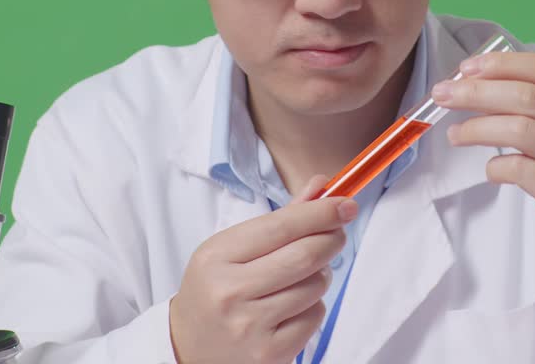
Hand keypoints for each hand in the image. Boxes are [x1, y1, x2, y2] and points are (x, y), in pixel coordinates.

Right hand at [170, 175, 354, 363]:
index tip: (345, 204)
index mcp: (217, 257)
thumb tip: (321, 187)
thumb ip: (278, 220)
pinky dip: (314, 306)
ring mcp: (250, 326)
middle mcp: (230, 291)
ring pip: (315, 287)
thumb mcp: (231, 249)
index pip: (281, 226)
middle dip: (331, 239)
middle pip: (305, 255)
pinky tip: (294, 305)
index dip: (320, 212)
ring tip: (302, 275)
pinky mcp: (270, 353)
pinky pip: (314, 317)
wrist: (189, 345)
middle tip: (337, 233)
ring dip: (321, 275)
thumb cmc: (215, 289)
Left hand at [431, 52, 534, 285]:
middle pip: (527, 96)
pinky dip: (496, 166)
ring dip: (477, 128)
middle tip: (443, 95)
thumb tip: (480, 82)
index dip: (503, 64)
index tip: (466, 67)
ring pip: (520, 129)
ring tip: (455, 134)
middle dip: (476, 92)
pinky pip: (519, 169)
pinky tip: (491, 170)